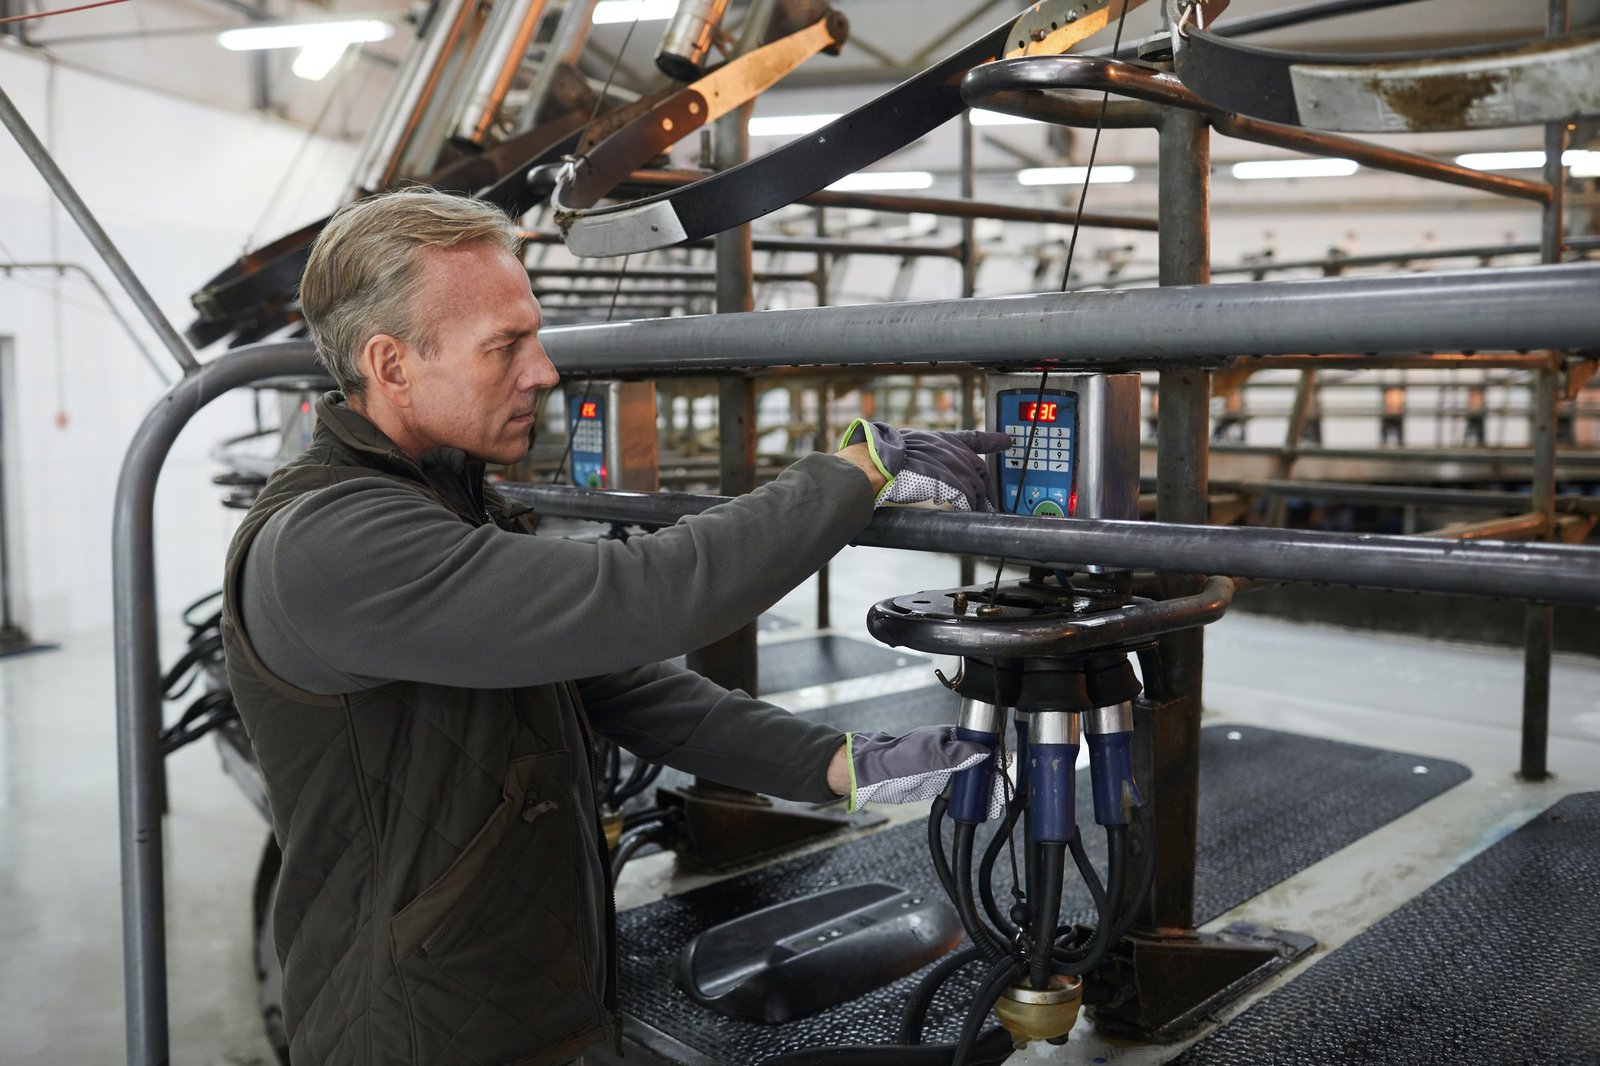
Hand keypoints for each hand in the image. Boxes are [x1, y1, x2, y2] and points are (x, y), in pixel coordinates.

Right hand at [836, 420, 1010, 511]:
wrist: (868, 463)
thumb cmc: (872, 459)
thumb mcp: (895, 451)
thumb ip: (909, 460)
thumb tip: (903, 475)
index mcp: (932, 438)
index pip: (967, 437)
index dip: (989, 440)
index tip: (1005, 441)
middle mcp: (943, 446)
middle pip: (976, 466)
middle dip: (985, 486)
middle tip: (991, 501)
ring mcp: (946, 461)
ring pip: (974, 483)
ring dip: (979, 501)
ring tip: (981, 514)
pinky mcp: (947, 479)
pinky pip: (966, 495)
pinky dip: (969, 506)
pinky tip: (969, 513)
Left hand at [838, 726, 999, 812]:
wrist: (874, 776)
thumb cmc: (898, 758)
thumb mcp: (931, 755)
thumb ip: (958, 754)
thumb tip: (984, 752)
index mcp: (950, 737)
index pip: (981, 742)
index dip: (995, 753)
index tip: (1005, 765)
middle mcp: (951, 751)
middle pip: (980, 763)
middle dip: (993, 777)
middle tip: (1001, 793)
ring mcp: (946, 768)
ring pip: (973, 779)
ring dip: (985, 791)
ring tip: (996, 806)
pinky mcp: (940, 784)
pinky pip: (961, 791)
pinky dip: (972, 799)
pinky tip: (982, 809)